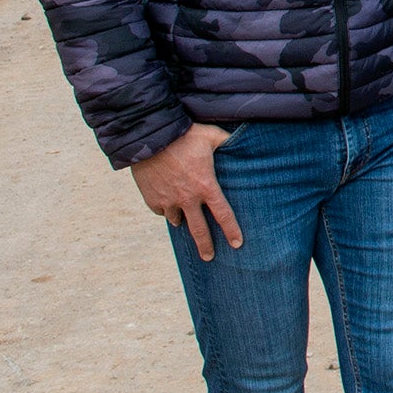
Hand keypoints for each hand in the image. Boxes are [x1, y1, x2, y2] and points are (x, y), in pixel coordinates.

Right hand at [131, 123, 241, 261]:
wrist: (149, 138)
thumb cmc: (184, 135)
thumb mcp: (211, 136)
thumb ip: (227, 141)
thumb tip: (243, 139)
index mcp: (205, 186)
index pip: (223, 214)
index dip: (231, 231)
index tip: (237, 244)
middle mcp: (187, 198)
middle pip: (199, 230)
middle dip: (205, 246)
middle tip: (209, 257)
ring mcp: (168, 201)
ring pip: (178, 220)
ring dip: (183, 221)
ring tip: (186, 220)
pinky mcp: (152, 199)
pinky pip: (161, 211)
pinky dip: (165, 209)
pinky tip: (168, 204)